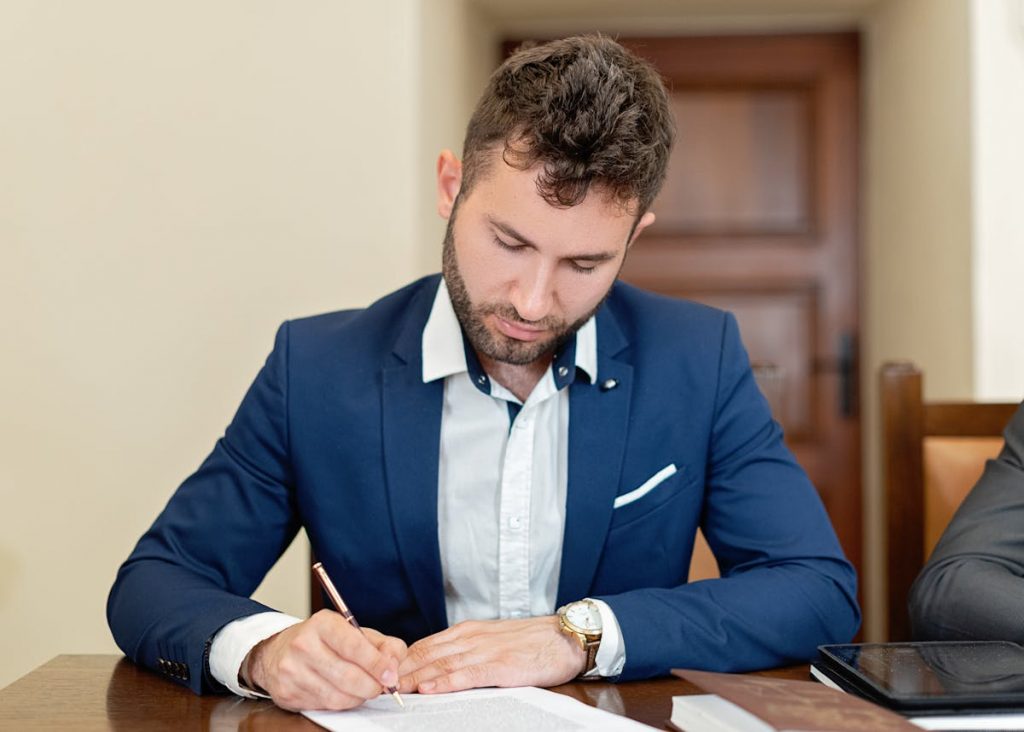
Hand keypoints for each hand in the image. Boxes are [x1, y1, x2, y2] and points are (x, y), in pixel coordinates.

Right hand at [243, 609, 406, 710]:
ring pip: (338, 696)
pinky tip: (343, 693)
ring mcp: (292, 671)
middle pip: (348, 676)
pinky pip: (324, 706)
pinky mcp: (287, 693)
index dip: (377, 664)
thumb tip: (395, 665)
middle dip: (372, 686)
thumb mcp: (354, 632)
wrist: (278, 651)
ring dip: (358, 697)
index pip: (354, 646)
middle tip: (382, 686)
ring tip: (363, 689)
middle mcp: (303, 645)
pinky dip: (341, 704)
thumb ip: (382, 645)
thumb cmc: (323, 640)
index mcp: (322, 623)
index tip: (391, 674)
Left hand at [398, 616, 585, 693]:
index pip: (425, 645)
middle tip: (377, 685)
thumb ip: (467, 650)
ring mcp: (485, 651)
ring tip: (393, 690)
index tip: (382, 674)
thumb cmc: (531, 642)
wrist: (565, 636)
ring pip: (440, 665)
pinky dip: (445, 683)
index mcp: (467, 631)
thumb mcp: (492, 639)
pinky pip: (467, 675)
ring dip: (414, 679)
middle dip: (400, 671)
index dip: (402, 661)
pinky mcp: (501, 666)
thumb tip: (438, 667)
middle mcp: (471, 638)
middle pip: (426, 655)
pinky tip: (429, 690)